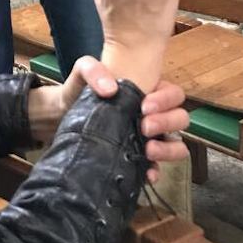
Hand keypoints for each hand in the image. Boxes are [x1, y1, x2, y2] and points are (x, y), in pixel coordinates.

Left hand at [27, 57, 188, 182]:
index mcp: (148, 91)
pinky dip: (155, 171)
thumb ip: (93, 70)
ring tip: (147, 150)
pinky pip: (158, 168)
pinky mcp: (138, 158)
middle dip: (166, 123)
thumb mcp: (83, 71)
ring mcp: (149, 138)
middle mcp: (154, 114)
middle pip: (180, 119)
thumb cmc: (79, 90)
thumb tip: (110, 88)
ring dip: (167, 149)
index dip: (166, 100)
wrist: (61, 116)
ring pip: (176, 145)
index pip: (174, 94)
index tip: (144, 105)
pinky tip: (146, 173)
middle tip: (144, 126)